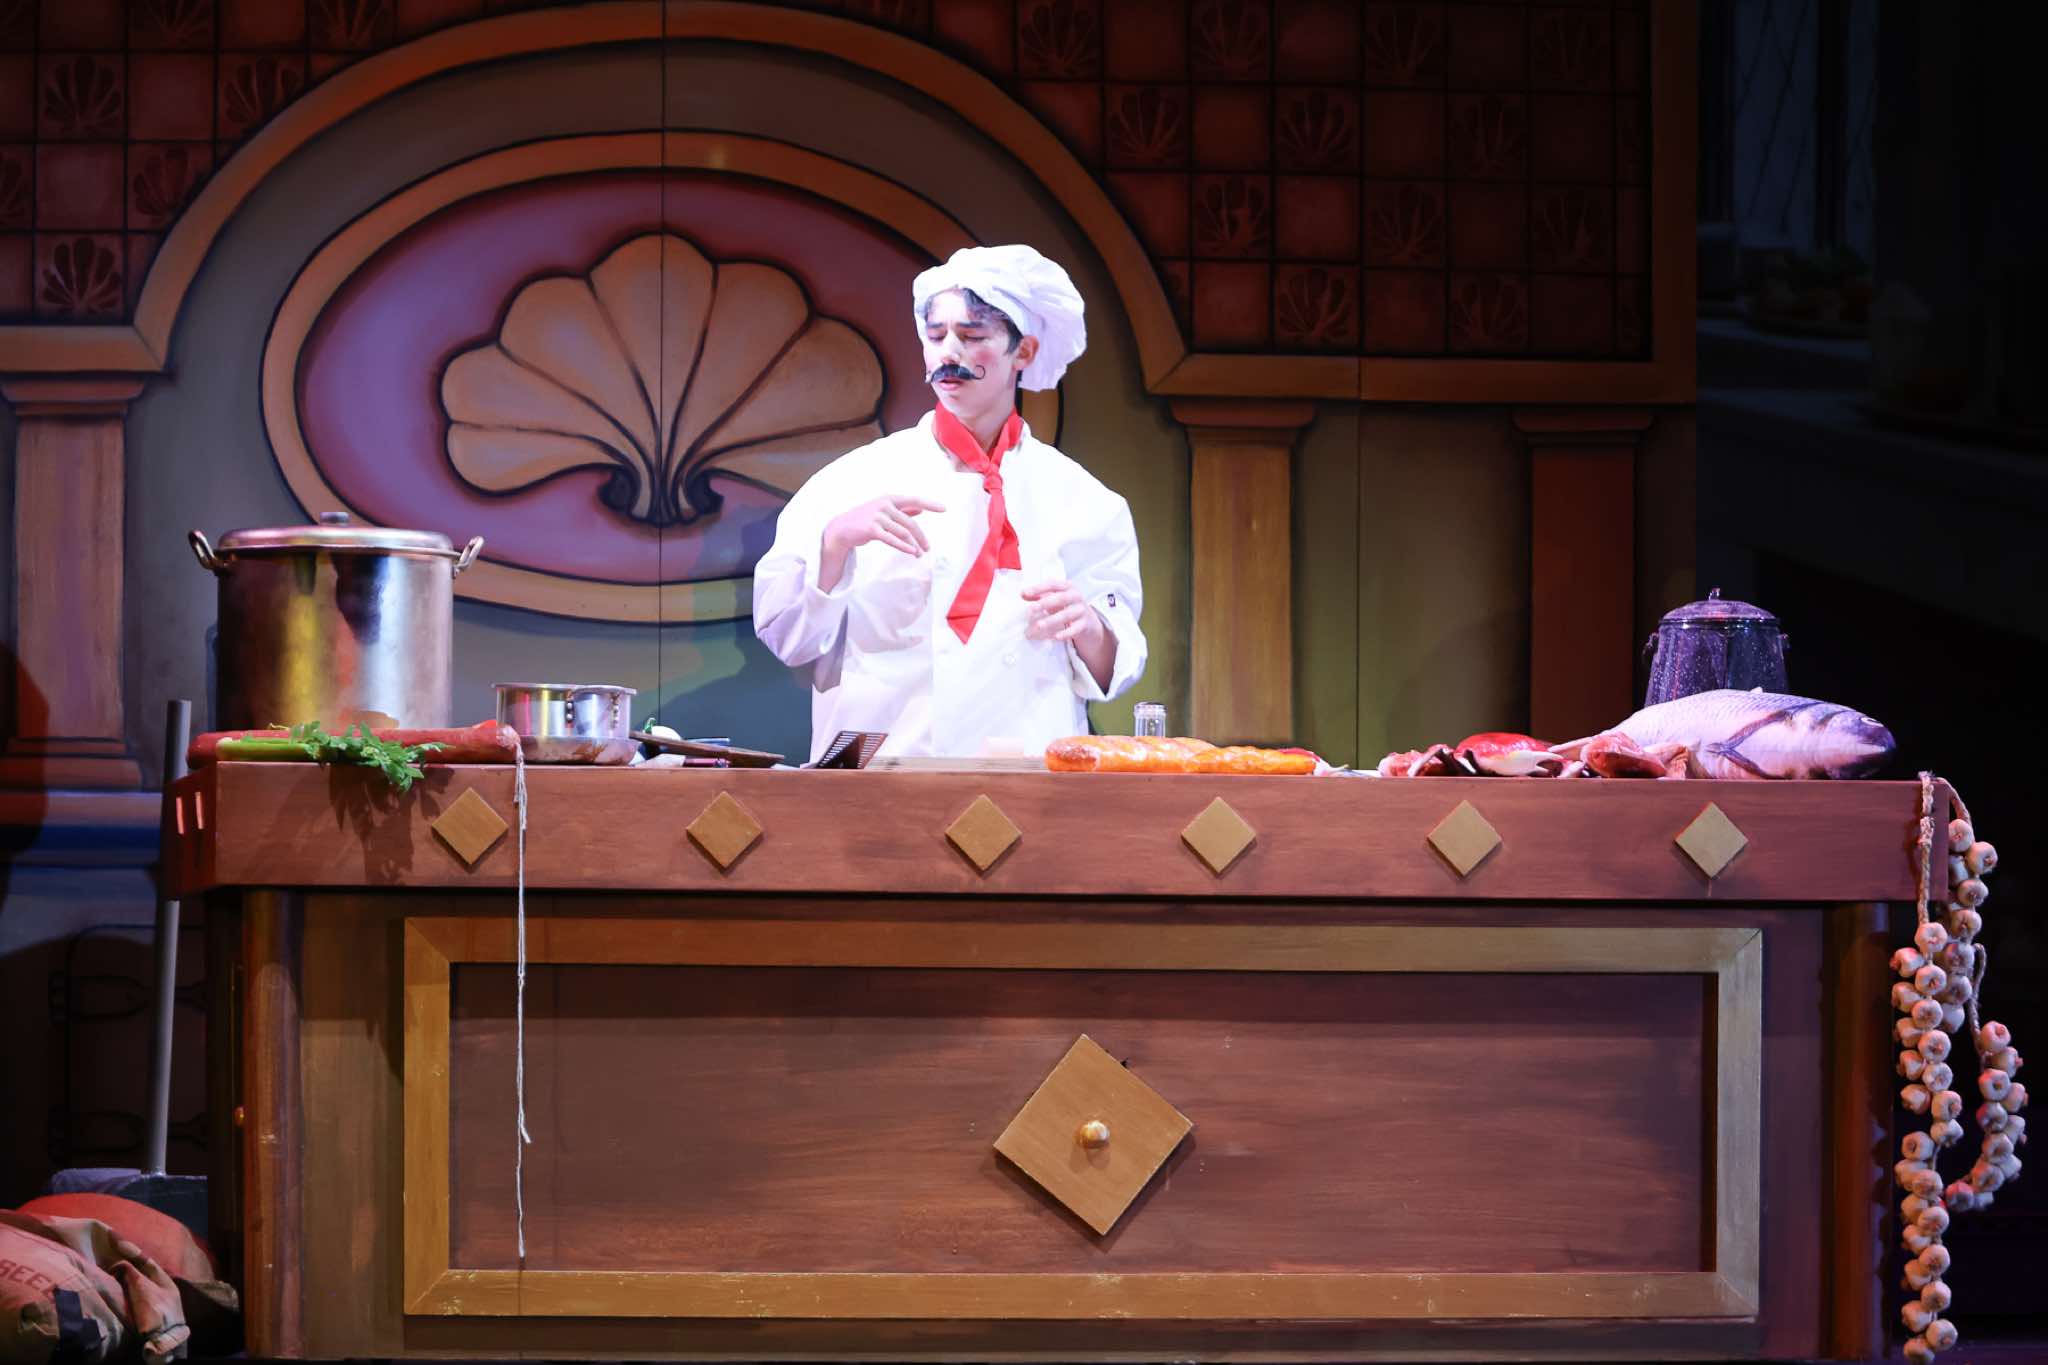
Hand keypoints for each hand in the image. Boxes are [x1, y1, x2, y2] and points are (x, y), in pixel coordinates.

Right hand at [824, 494, 945, 559]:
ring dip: (913, 545)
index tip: (944, 509)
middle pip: (910, 523)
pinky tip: (912, 552)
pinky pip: (892, 539)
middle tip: (928, 548)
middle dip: (921, 537)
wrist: (842, 528)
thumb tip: (921, 509)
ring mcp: (877, 517)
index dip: (929, 504)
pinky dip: (903, 546)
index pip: (914, 500)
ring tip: (919, 554)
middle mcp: (884, 505)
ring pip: (902, 533)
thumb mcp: (885, 511)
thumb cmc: (865, 519)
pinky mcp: (871, 530)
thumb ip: (903, 510)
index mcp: (889, 498)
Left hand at [1020, 579, 1104, 644]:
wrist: (1088, 621)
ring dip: (1051, 620)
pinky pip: (1075, 629)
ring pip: (1066, 614)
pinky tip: (1056, 637)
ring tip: (1039, 625)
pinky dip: (1066, 633)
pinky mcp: (1085, 624)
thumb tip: (1023, 594)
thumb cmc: (1067, 606)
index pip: (1052, 584)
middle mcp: (1076, 596)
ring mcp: (1081, 610)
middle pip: (1060, 598)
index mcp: (1067, 587)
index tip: (1025, 593)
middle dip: (1045, 603)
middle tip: (1031, 609)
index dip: (1038, 588)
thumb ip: (1039, 595)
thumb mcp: (1055, 598)